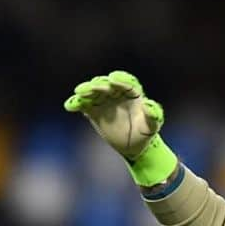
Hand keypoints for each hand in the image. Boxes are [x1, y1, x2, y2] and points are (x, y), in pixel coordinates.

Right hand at [64, 71, 177, 186]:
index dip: (120, 80)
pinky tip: (70, 106)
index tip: (113, 79)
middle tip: (95, 87)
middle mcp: (116, 93)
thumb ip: (153, 115)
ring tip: (80, 93)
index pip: (126, 83)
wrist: (134, 146)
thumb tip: (149, 104)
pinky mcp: (93, 109)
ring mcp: (103, 100)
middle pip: (106, 85)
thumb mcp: (152, 126)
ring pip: (93, 92)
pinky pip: (83, 104)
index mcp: (132, 93)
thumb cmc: (145, 133)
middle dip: (100, 85)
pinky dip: (76, 103)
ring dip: (86, 91)